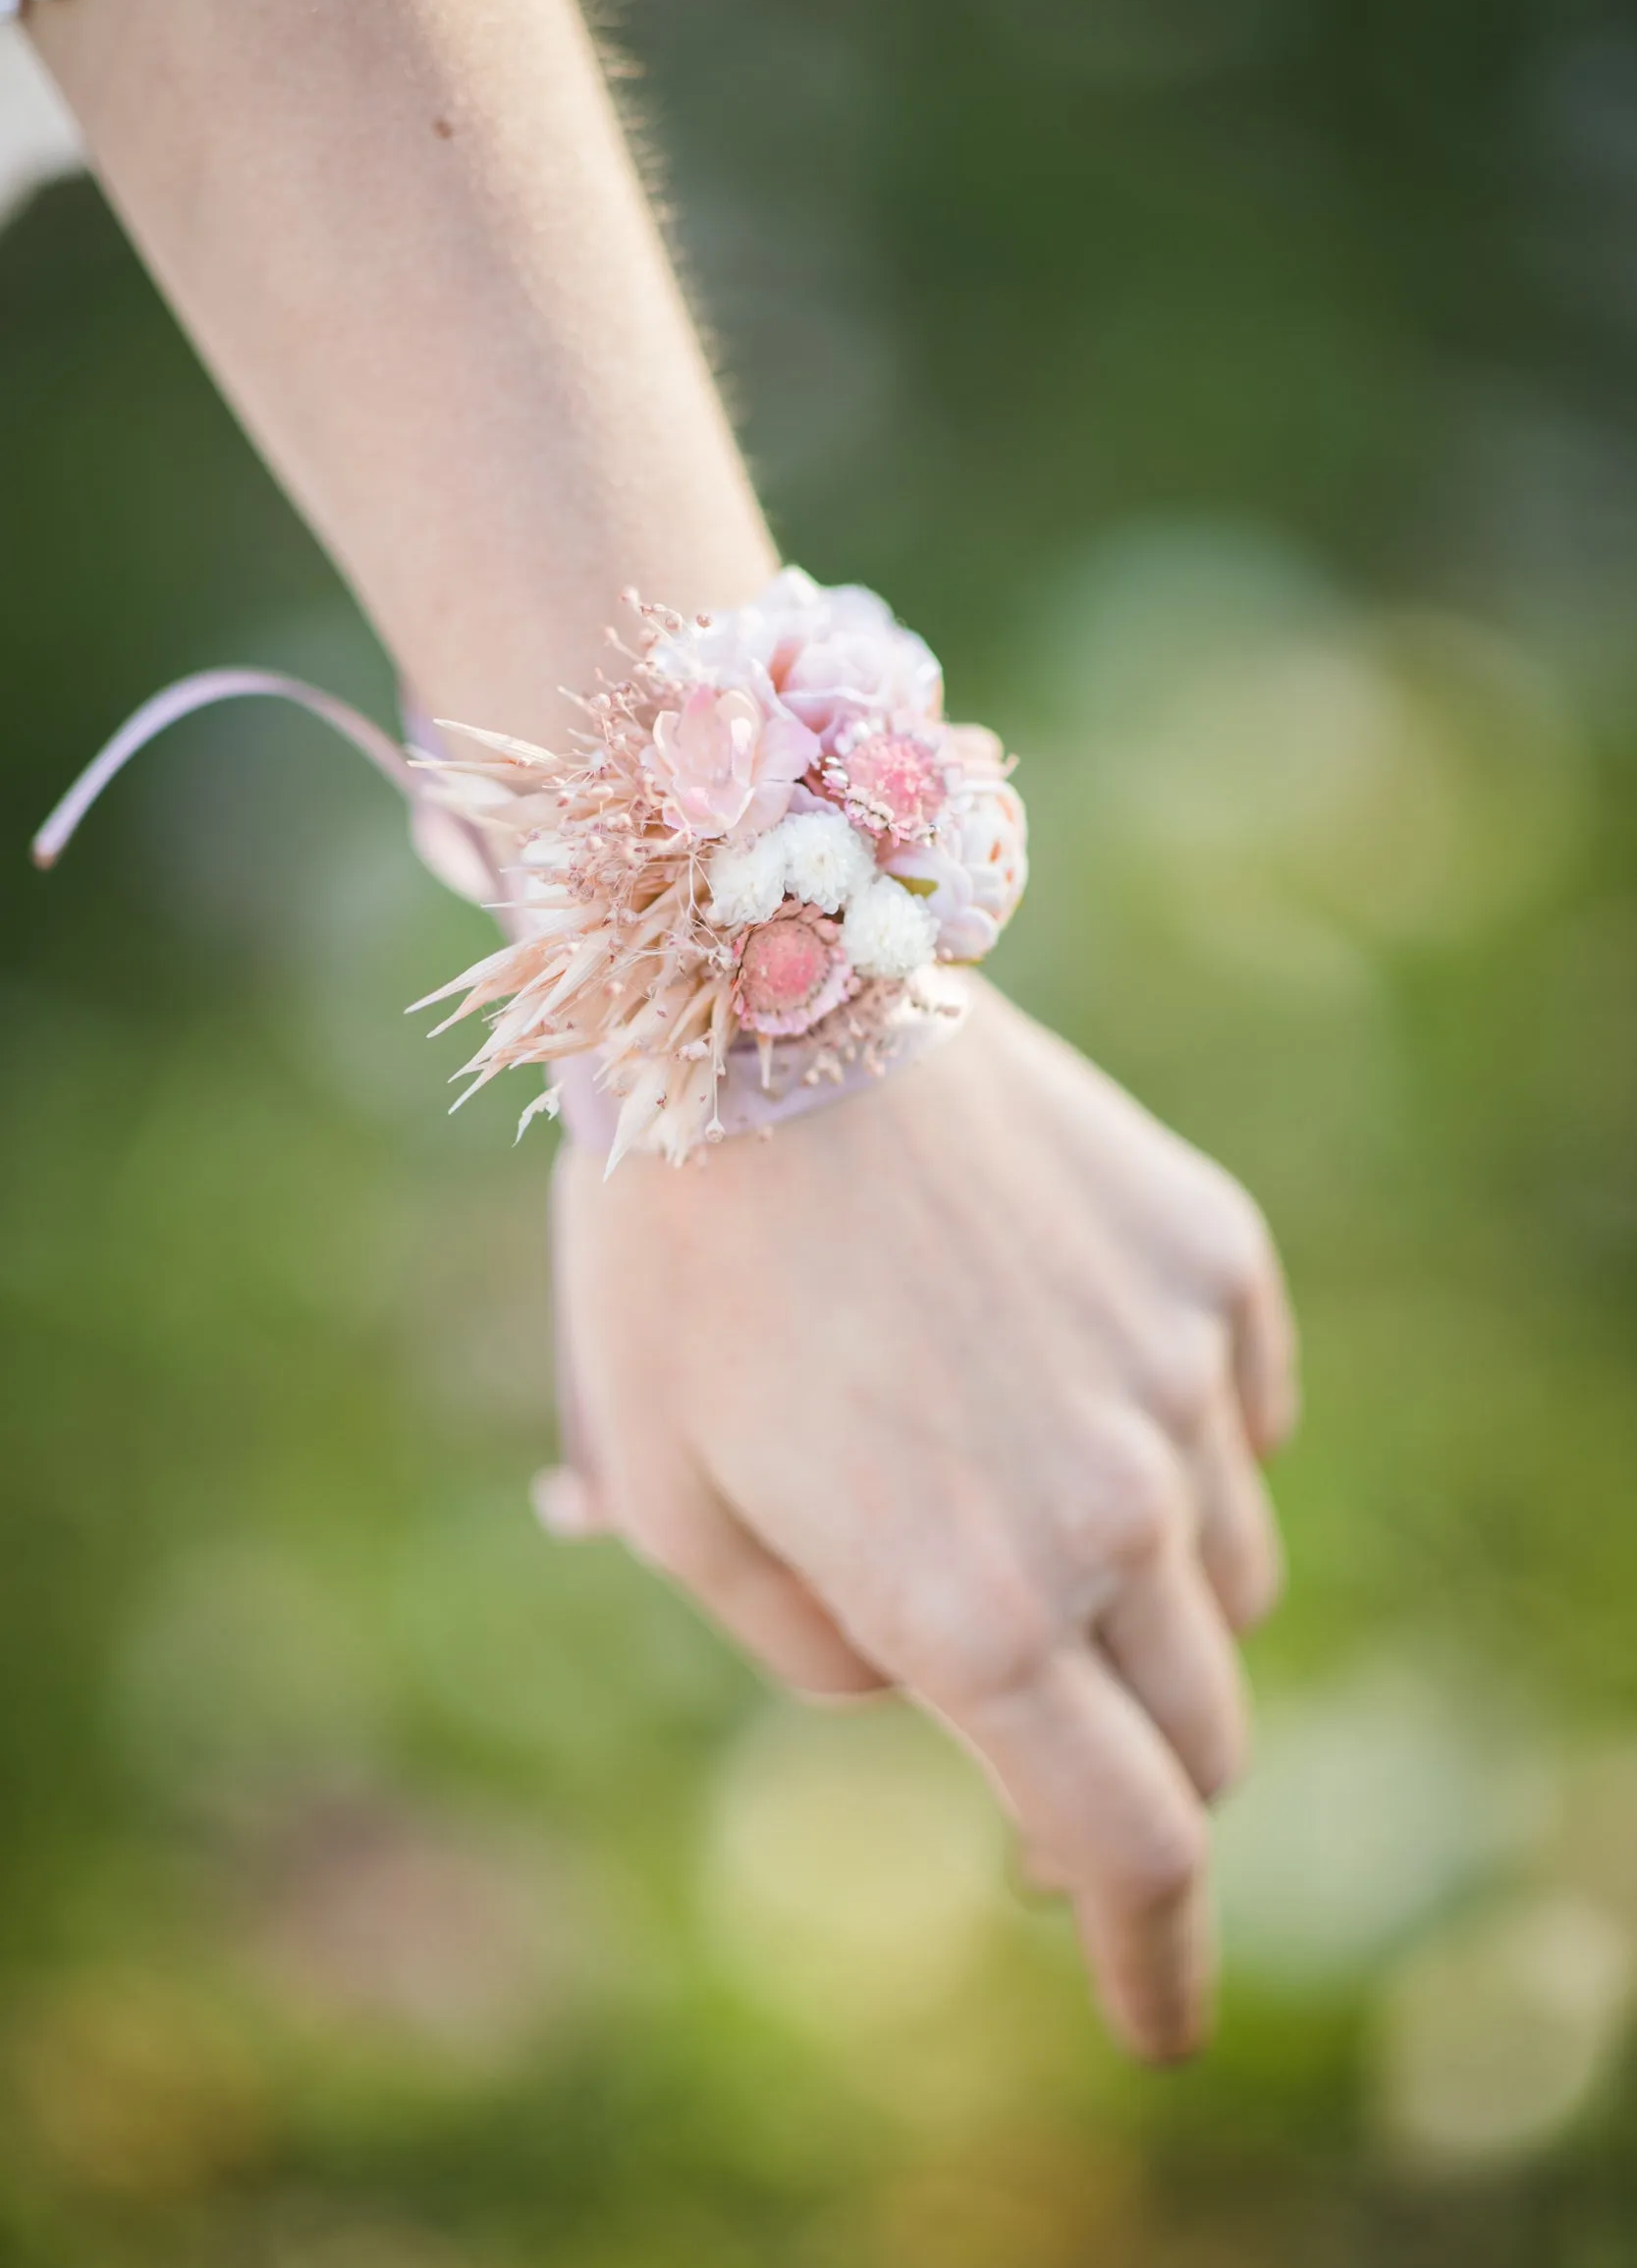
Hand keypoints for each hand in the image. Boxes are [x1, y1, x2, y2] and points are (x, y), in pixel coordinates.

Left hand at [547, 978, 1296, 2060]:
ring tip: (1008, 1503)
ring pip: (1228, 1573)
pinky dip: (1184, 1452)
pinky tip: (1079, 1385)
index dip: (1152, 1959)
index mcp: (974, 1598)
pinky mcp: (1210, 1256)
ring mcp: (1183, 1370)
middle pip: (1202, 1725)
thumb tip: (934, 1682)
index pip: (1128, 1843)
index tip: (1157, 2023)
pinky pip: (1247, 1411)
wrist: (753, 988)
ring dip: (1147, 1606)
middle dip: (1134, 1781)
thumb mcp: (676, 1502)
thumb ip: (822, 1647)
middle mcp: (1117, 1502)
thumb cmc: (675, 1259)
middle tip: (1039, 1757)